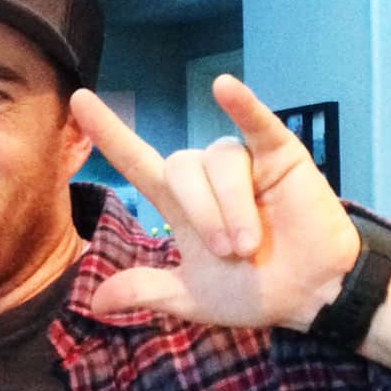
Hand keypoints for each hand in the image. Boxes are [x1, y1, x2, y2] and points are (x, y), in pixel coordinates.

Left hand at [69, 74, 359, 330]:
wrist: (312, 297)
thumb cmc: (254, 292)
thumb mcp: (193, 298)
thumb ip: (147, 291)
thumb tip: (94, 302)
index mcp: (180, 205)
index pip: (137, 162)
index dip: (109, 134)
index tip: (78, 100)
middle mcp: (206, 177)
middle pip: (180, 170)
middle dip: (203, 215)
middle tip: (232, 254)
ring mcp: (244, 162)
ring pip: (218, 163)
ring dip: (232, 206)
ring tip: (251, 244)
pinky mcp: (280, 154)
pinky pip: (257, 124)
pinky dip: (243, 105)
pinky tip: (226, 88)